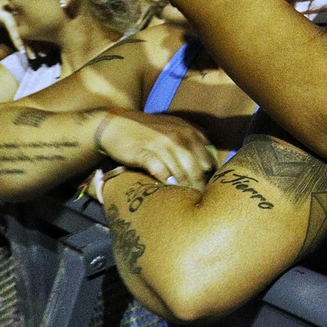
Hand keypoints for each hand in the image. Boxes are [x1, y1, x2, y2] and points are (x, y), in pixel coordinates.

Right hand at [95, 112, 217, 189]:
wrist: (117, 123)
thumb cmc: (149, 130)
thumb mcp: (174, 128)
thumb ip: (193, 142)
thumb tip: (210, 166)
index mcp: (188, 132)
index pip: (206, 160)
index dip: (208, 178)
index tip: (207, 191)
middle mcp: (177, 136)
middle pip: (195, 169)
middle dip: (197, 187)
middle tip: (197, 203)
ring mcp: (160, 143)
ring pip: (179, 171)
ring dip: (183, 188)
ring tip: (185, 201)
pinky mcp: (143, 152)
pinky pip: (159, 170)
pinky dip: (165, 181)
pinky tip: (167, 189)